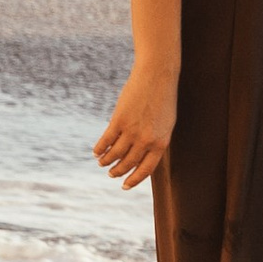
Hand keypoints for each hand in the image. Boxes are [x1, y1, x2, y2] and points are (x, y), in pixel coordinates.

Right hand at [95, 62, 178, 189]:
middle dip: (118, 171)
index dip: (133, 180)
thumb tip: (142, 156)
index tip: (124, 186)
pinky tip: (96, 152)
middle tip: (111, 174)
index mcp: (161, 143)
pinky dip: (100, 148)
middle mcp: (146, 140)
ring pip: (115, 154)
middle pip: (128, 163)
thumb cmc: (163, 99)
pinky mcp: (119, 120)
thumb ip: (156, 140)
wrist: (157, 75)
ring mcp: (132, 131)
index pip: (145, 170)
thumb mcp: (166, 123)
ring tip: (102, 164)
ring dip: (106, 161)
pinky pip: (106, 140)